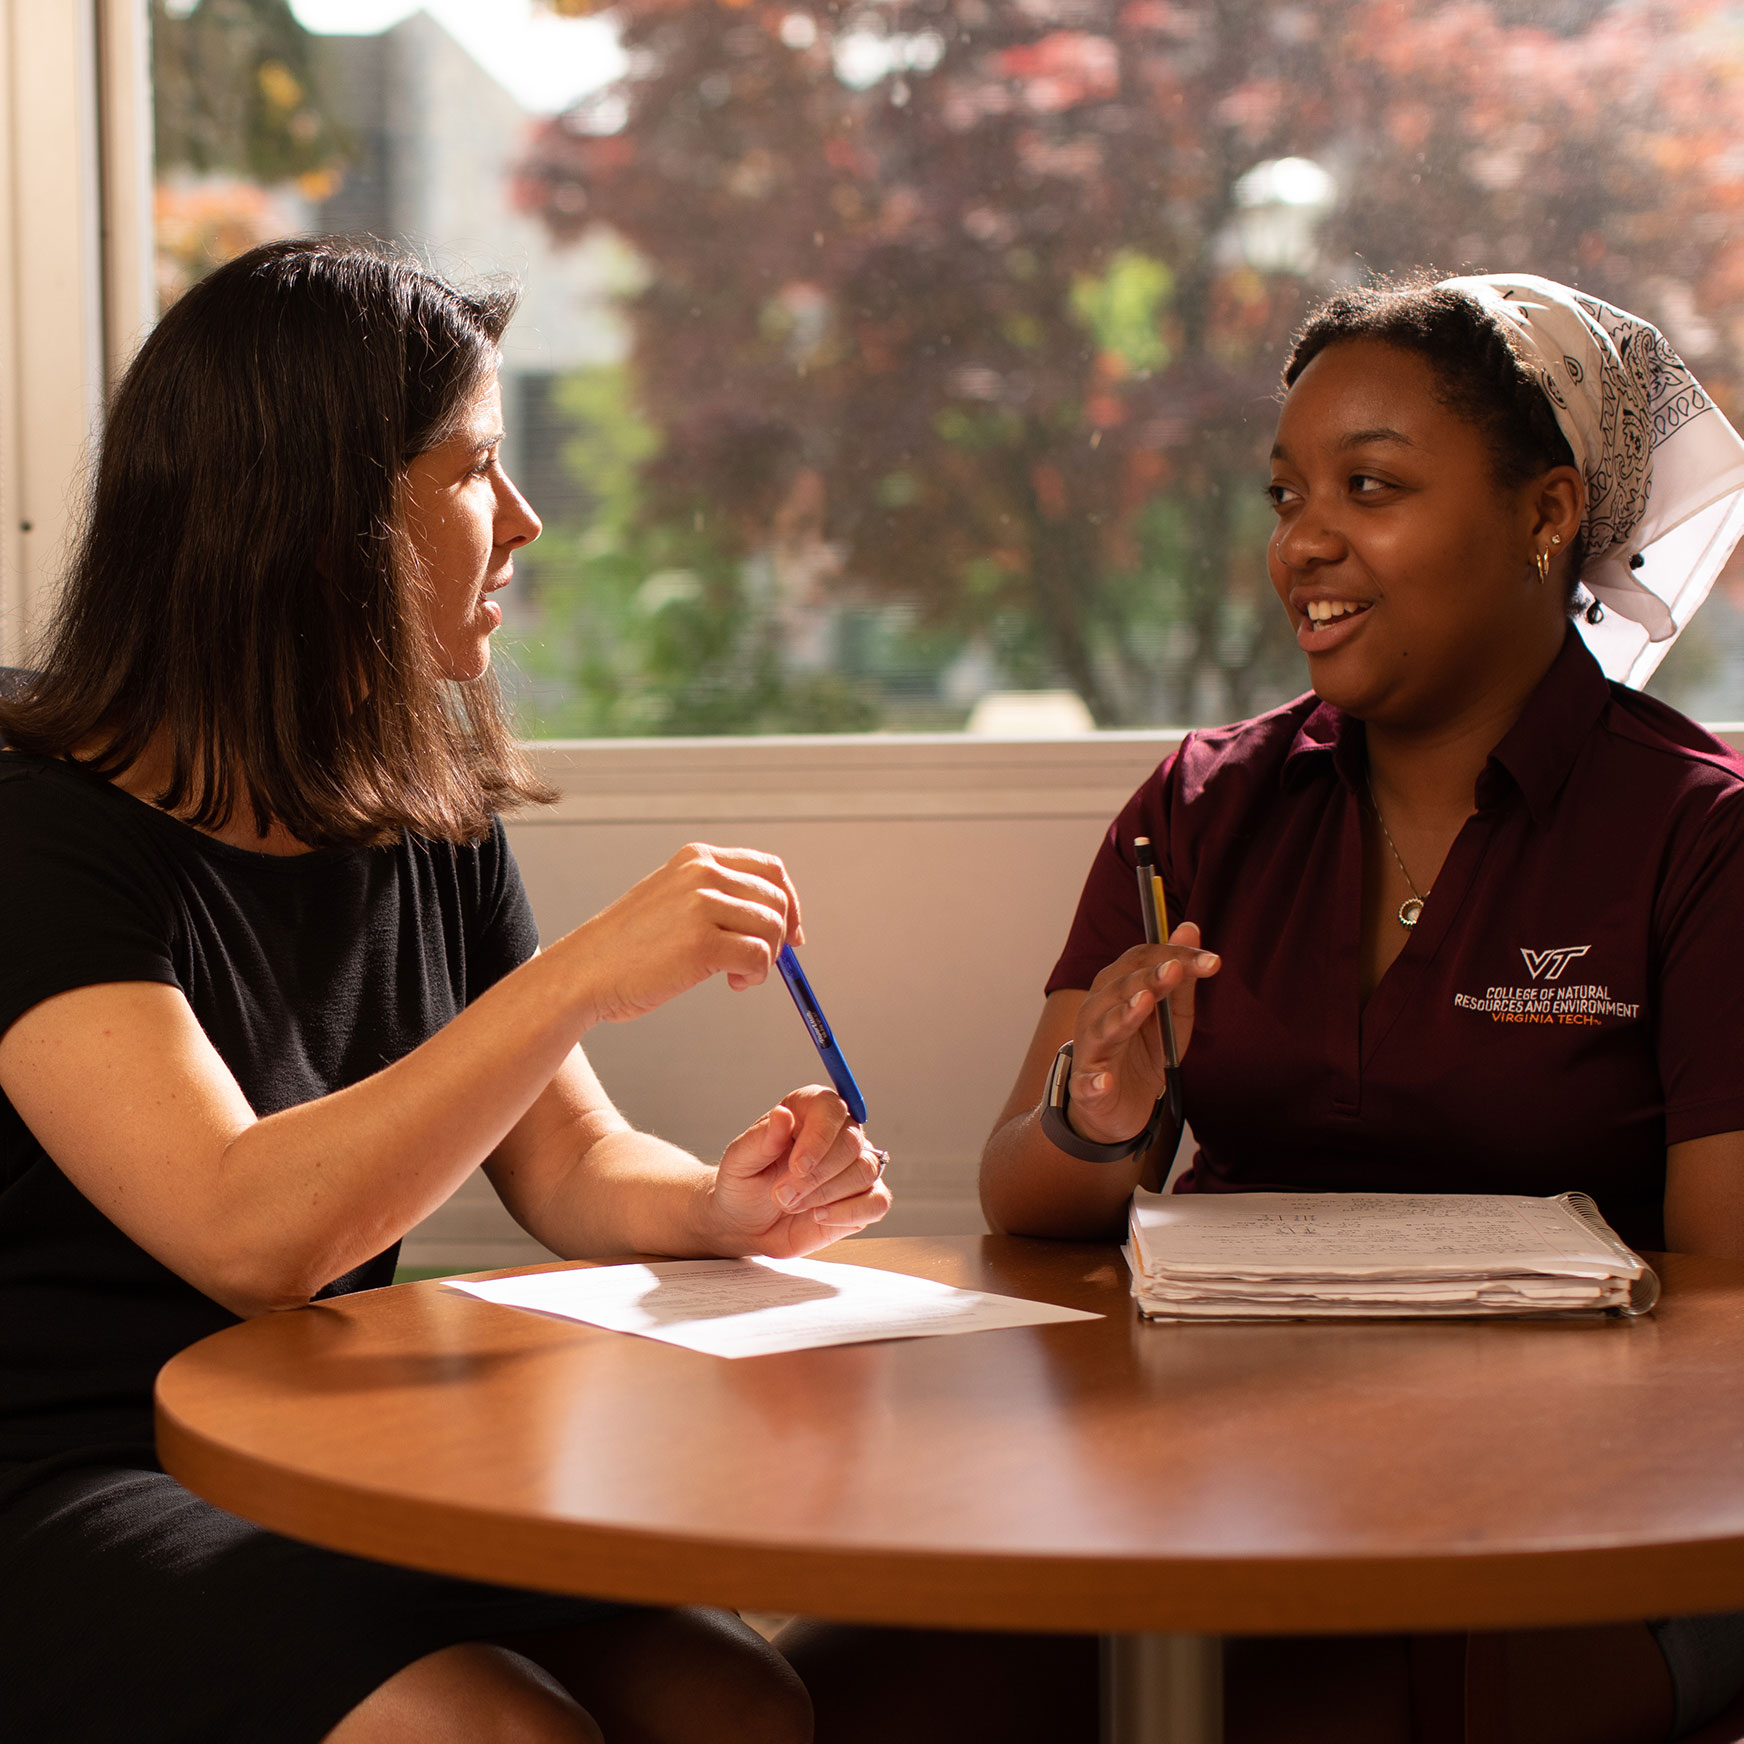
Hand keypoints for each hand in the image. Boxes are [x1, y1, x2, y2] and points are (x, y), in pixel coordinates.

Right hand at [564, 843, 804, 1026]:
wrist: (584, 973)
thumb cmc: (628, 948)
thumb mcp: (674, 901)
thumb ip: (718, 900)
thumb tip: (781, 921)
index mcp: (696, 858)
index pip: (769, 869)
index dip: (789, 902)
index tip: (792, 932)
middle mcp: (701, 873)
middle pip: (776, 899)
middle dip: (780, 936)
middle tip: (760, 963)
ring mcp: (701, 906)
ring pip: (772, 929)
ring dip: (765, 960)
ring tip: (737, 975)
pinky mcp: (702, 944)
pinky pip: (758, 956)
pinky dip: (755, 975)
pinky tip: (732, 983)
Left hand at [699, 1085, 892, 1258]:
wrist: (746, 1224)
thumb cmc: (743, 1185)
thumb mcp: (740, 1161)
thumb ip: (762, 1139)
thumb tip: (782, 1115)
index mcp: (808, 1111)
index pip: (831, 1108)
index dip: (820, 1136)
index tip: (797, 1166)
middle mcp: (837, 1133)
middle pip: (852, 1142)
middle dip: (816, 1175)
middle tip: (783, 1195)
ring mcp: (853, 1165)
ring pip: (865, 1171)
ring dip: (826, 1194)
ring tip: (793, 1204)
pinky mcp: (863, 1198)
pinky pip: (878, 1201)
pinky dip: (850, 1213)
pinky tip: (820, 1216)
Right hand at [1063, 922, 1220, 1146]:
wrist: (1113, 1105)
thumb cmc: (1141, 1051)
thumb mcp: (1171, 1015)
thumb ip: (1180, 975)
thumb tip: (1190, 926)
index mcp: (1117, 988)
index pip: (1142, 961)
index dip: (1175, 956)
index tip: (1211, 961)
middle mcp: (1098, 1011)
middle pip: (1122, 987)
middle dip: (1151, 978)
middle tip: (1176, 970)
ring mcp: (1091, 1048)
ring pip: (1105, 1027)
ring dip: (1124, 1015)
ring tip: (1143, 1004)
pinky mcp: (1087, 1087)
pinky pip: (1088, 1083)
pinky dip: (1095, 1082)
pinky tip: (1104, 1081)